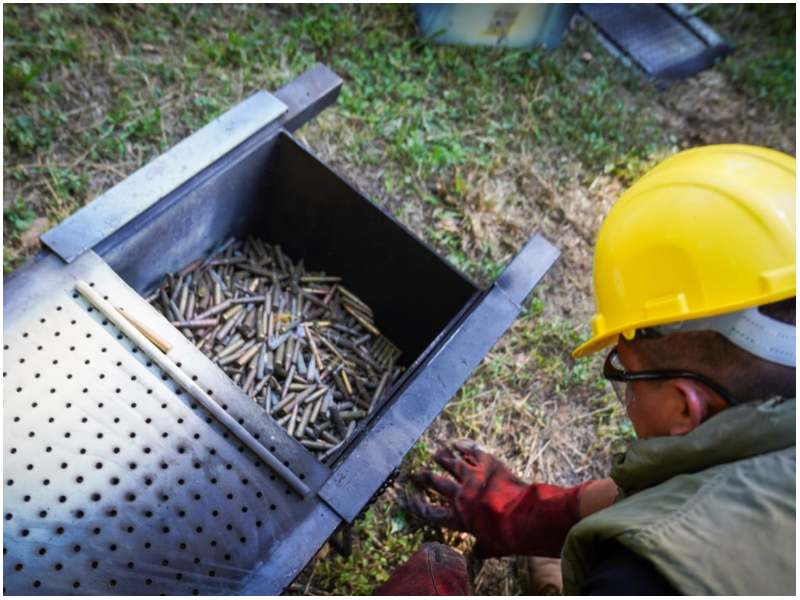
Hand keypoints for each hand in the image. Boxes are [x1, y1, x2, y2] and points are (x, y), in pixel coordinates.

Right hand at [406, 439, 590, 557]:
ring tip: (436, 453)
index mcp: (459, 518)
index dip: (417, 506)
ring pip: (453, 464)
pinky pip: (472, 452)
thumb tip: (477, 553)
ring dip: (443, 458)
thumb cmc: (507, 537)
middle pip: (437, 483)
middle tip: (417, 473)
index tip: (410, 499)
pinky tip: (456, 443)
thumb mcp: (492, 547)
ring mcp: (473, 477)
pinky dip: (463, 447)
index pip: (430, 512)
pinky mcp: (487, 464)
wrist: (524, 517)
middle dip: (425, 478)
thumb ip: (482, 547)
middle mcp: (461, 496)